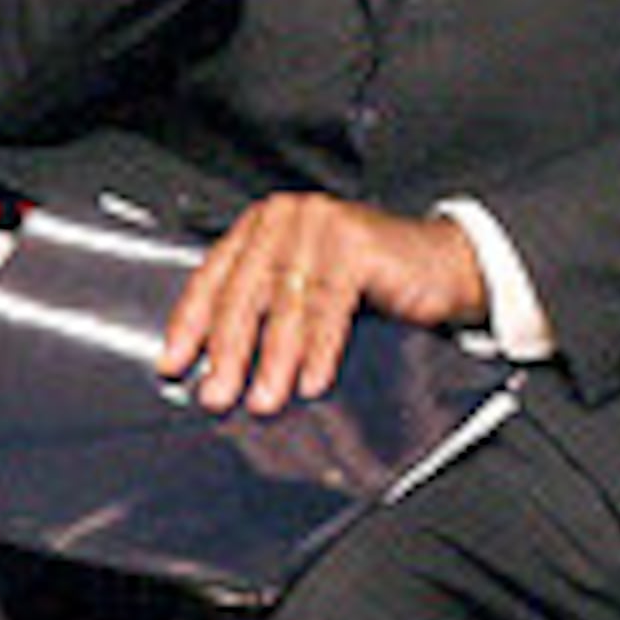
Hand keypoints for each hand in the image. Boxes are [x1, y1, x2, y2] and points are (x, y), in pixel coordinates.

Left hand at [159, 192, 487, 415]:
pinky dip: (319, 350)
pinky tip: (311, 381)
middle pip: (244, 294)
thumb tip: (219, 369)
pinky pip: (327, 307)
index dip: (190, 326)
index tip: (174, 364)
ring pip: (285, 305)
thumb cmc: (374, 283)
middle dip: (228, 353)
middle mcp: (285, 219)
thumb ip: (264, 315)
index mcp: (261, 227)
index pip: (212, 278)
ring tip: (263, 400)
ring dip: (272, 361)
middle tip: (216, 394)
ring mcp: (319, 226)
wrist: (446, 266)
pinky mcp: (354, 242)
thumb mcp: (306, 295)